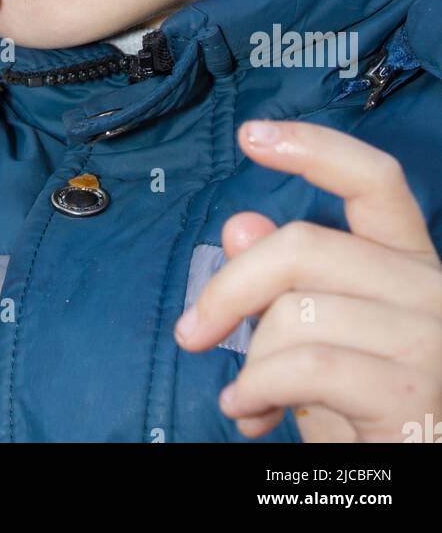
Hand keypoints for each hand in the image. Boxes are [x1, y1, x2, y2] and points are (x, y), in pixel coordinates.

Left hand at [173, 120, 441, 441]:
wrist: (410, 477)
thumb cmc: (368, 410)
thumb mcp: (322, 338)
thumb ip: (288, 282)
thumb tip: (241, 226)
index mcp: (410, 263)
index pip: (372, 181)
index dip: (313, 147)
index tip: (251, 135)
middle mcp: (430, 290)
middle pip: (303, 245)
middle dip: (230, 288)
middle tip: (193, 331)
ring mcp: (427, 339)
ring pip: (295, 311)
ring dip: (251, 361)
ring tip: (246, 396)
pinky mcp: (410, 392)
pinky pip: (303, 367)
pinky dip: (257, 389)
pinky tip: (249, 410)